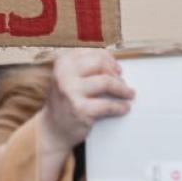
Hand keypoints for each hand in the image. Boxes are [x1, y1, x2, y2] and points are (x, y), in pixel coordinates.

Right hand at [36, 49, 133, 180]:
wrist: (53, 128)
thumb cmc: (66, 100)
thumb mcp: (69, 77)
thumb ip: (87, 66)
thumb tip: (115, 64)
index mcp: (63, 62)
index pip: (93, 52)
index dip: (109, 59)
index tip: (116, 68)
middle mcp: (64, 74)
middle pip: (100, 63)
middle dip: (115, 73)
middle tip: (122, 82)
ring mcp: (70, 91)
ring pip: (106, 81)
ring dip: (122, 89)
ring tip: (128, 94)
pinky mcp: (80, 109)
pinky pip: (108, 105)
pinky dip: (120, 107)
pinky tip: (124, 108)